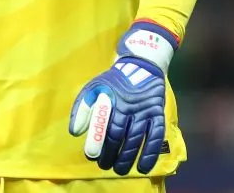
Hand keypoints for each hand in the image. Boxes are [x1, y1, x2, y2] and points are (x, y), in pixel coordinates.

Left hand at [69, 21, 177, 174]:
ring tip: (120, 169)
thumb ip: (82, 108)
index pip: (106, 128)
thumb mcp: (94, 86)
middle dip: (112, 154)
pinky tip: (143, 167)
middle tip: (105, 166)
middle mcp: (130, 107)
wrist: (142, 65)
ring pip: (137, 140)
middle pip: (120, 137)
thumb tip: (75, 132)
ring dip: (128, 158)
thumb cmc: (114, 80)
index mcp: (114, 101)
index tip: (93, 156)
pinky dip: (150, 154)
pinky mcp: (158, 114)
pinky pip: (156, 137)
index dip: (99, 144)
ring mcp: (146, 111)